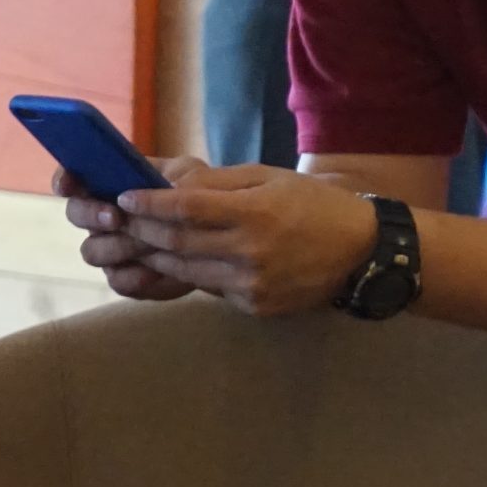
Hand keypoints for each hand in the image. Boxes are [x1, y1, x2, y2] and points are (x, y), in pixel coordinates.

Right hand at [59, 155, 205, 301]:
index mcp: (111, 184)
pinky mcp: (126, 278)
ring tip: (153, 241)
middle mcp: (102, 217)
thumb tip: (152, 188)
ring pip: (93, 251)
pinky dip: (137, 275)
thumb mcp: (192, 177)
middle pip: (76, 214)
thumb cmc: (200, 197)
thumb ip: (170, 177)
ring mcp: (111, 249)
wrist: (218, 237)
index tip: (67, 186)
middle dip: (91, 215)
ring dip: (121, 245)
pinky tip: (158, 270)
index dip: (65, 180)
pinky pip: (118, 281)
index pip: (75, 179)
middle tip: (116, 218)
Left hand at [78, 165, 379, 316]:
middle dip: (143, 228)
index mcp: (256, 213)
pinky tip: (186, 261)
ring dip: (158, 255)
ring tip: (143, 241)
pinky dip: (193, 273)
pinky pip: (211, 288)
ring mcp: (252, 284)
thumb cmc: (316, 206)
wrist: (364, 252)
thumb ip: (221, 184)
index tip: (126, 196)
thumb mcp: (273, 180)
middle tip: (123, 219)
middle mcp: (251, 251)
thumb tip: (171, 186)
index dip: (149, 203)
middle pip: (177, 241)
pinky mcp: (255, 306)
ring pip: (186, 270)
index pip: (185, 208)